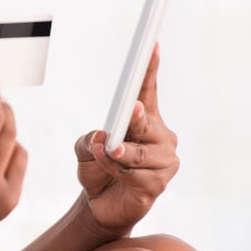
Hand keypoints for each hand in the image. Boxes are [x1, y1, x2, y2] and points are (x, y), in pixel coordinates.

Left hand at [74, 43, 178, 239]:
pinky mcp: (159, 184)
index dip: (150, 67)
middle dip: (135, 118)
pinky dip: (117, 171)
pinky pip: (136, 174)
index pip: (148, 89)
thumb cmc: (97, 170)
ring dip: (117, 154)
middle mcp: (161, 138)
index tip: (152, 44)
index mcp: (145, 121)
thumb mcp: (86, 148)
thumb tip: (105, 135)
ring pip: (139, 152)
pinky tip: (111, 172)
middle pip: (147, 121)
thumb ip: (92, 138)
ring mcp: (164, 162)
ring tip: (106, 153)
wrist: (99, 205)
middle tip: (129, 110)